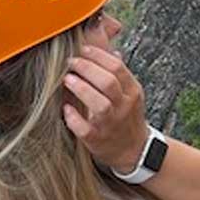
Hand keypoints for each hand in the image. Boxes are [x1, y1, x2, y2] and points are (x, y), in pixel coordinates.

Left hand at [62, 45, 148, 172]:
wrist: (133, 150)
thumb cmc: (127, 117)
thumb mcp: (130, 93)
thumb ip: (120, 74)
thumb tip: (111, 51)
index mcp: (132, 91)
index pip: (117, 67)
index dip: (98, 55)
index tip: (83, 50)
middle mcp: (124, 106)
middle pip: (108, 82)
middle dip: (86, 68)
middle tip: (71, 62)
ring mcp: (112, 124)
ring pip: (100, 105)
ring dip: (81, 89)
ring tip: (67, 79)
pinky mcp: (98, 139)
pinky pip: (85, 129)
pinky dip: (74, 119)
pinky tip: (66, 109)